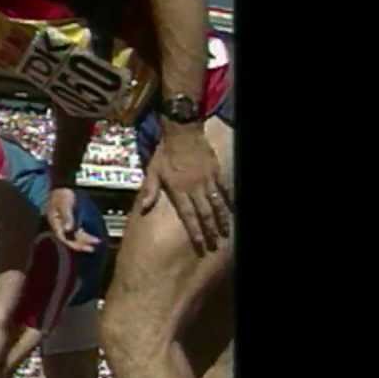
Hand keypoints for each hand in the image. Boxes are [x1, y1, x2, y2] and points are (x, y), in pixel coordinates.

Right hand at [44, 188, 100, 253]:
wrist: (61, 188)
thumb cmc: (61, 195)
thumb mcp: (64, 204)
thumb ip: (67, 216)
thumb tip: (68, 228)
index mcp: (56, 224)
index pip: (65, 238)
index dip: (76, 243)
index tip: (87, 245)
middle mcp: (59, 227)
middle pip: (70, 240)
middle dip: (81, 245)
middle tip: (93, 247)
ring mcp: (63, 226)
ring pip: (73, 238)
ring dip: (83, 241)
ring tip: (94, 243)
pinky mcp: (68, 223)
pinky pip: (75, 233)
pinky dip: (82, 236)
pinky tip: (88, 237)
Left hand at [139, 127, 232, 254]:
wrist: (182, 133)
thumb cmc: (165, 153)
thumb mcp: (152, 171)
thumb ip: (150, 190)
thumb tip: (144, 208)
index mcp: (178, 190)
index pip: (188, 215)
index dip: (194, 231)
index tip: (200, 244)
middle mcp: (194, 188)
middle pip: (204, 213)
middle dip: (210, 231)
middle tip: (215, 244)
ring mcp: (207, 180)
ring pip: (217, 203)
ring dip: (222, 219)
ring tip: (226, 232)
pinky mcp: (216, 172)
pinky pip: (224, 189)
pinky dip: (230, 200)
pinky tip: (234, 209)